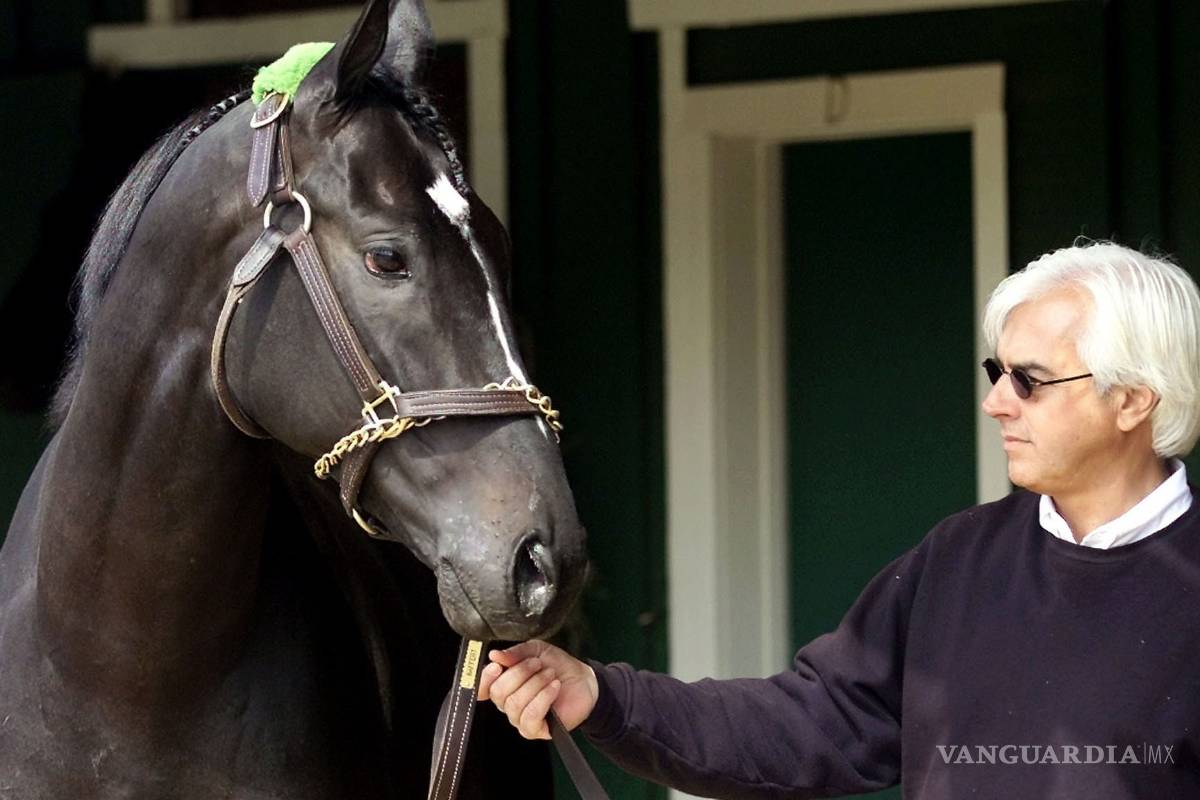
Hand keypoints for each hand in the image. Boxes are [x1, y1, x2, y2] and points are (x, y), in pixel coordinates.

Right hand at [477, 640, 598, 740]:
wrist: (584, 681)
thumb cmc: (558, 666)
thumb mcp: (537, 650)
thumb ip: (516, 653)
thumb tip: (495, 655)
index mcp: (504, 684)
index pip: (482, 688)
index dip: (485, 679)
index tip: (497, 666)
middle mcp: (508, 703)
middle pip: (499, 693)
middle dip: (520, 673)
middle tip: (538, 664)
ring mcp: (520, 718)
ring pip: (515, 703)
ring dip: (535, 684)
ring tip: (550, 674)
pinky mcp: (535, 730)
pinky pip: (530, 716)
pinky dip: (543, 698)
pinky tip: (554, 688)